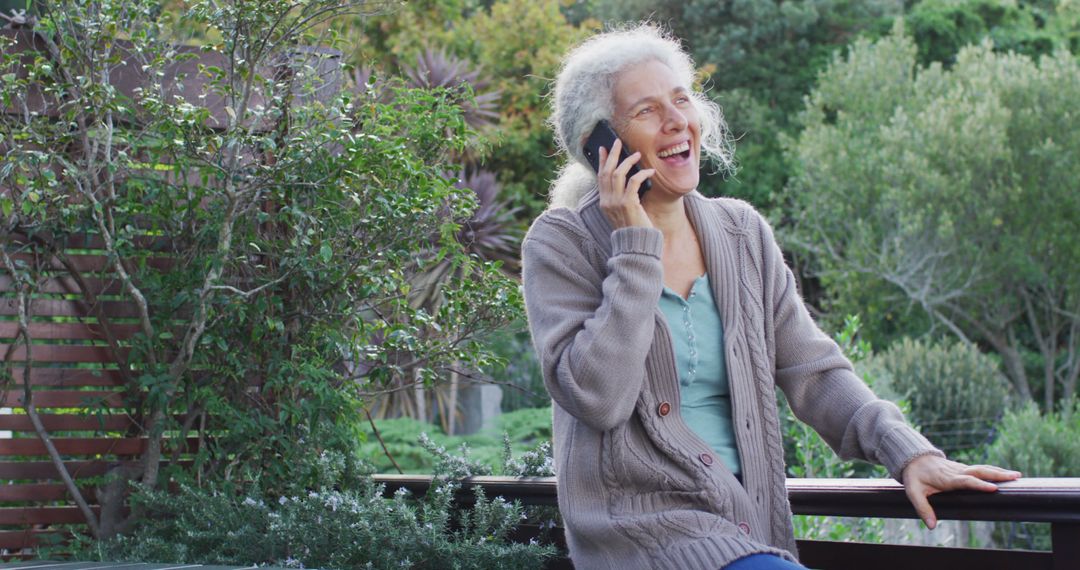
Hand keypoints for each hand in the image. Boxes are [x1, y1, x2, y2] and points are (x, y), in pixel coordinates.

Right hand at [597, 138, 654, 228]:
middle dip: (612, 154)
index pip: (600, 177)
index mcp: (604, 203)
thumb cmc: (633, 228)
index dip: (601, 162)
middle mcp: (607, 201)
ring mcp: (616, 202)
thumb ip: (621, 197)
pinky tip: (650, 171)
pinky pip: (633, 182)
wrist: (636, 245)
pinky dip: (642, 174)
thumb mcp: (623, 212)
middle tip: (617, 142)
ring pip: (618, 174)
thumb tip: (629, 178)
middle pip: (606, 171)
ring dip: (628, 161)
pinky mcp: (628, 203)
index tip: (603, 149)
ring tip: (637, 154)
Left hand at [901, 454, 1020, 528]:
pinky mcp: (962, 468)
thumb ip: (922, 508)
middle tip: (1014, 477)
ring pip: (982, 468)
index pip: (965, 481)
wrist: (913, 458)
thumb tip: (932, 526)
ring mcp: (960, 468)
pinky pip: (980, 469)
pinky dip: (993, 471)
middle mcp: (956, 472)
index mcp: (947, 478)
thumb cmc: (914, 476)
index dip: (979, 485)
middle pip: (979, 472)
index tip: (993, 488)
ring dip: (999, 471)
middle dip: (997, 474)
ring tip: (1017, 475)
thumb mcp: (913, 492)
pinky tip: (1005, 475)